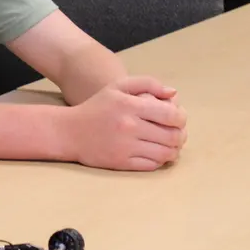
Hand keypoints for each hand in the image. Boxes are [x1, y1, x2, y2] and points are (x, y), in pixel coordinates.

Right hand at [63, 76, 187, 170]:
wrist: (69, 131)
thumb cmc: (97, 107)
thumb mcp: (118, 87)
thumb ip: (147, 84)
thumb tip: (174, 94)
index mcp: (130, 105)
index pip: (172, 115)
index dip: (181, 118)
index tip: (177, 119)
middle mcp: (129, 126)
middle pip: (173, 136)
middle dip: (180, 136)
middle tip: (177, 134)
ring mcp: (125, 146)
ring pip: (165, 153)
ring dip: (173, 150)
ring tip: (169, 145)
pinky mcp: (121, 162)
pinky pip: (152, 165)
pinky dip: (159, 160)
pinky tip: (155, 153)